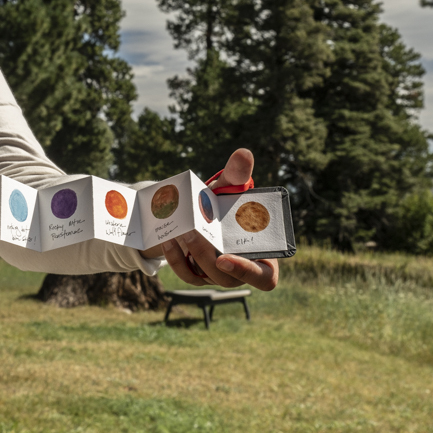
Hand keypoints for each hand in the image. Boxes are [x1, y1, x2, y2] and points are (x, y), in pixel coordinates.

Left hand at [141, 149, 278, 291]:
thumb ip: (237, 174)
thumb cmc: (225, 201)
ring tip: (178, 233)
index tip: (225, 258)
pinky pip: (188, 275)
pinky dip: (176, 260)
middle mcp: (241, 269)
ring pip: (206, 277)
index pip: (264, 278)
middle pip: (227, 278)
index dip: (248, 272)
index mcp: (262, 254)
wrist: (200, 209)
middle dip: (206, 256)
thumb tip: (243, 154)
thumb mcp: (230, 187)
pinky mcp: (199, 274)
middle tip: (192, 233)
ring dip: (189, 257)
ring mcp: (219, 274)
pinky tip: (168, 240)